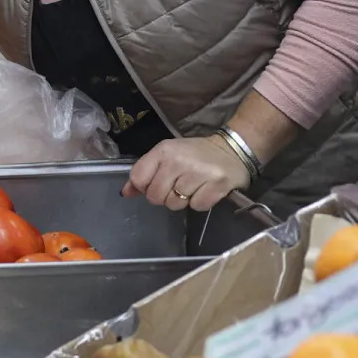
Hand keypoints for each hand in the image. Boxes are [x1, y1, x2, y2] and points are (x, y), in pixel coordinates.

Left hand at [122, 135, 250, 212]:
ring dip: (182, 200)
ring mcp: (199, 173)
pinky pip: (196, 207)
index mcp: (164, 150)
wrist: (232, 150)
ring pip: (175, 204)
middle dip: (164, 196)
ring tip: (193, 186)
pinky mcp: (217, 185)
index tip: (155, 183)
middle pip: (155, 196)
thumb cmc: (195, 154)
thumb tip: (126, 193)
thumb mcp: (166, 156)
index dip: (144, 187)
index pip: (139, 178)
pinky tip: (205, 189)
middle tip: (178, 185)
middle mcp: (179, 160)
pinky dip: (199, 202)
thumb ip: (144, 173)